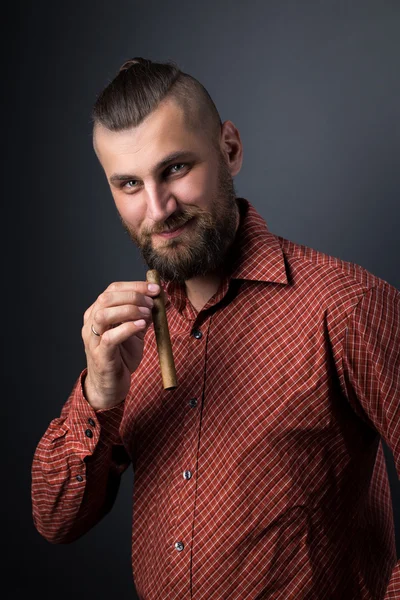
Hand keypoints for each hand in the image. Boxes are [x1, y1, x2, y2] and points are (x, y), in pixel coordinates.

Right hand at [82, 281, 159, 409]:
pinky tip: (141, 326)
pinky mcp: (100, 355)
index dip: (135, 286)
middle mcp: (91, 323)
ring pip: (104, 315)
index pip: (113, 289)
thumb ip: (143, 314)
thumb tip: (160, 298)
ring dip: (129, 310)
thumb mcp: (134, 331)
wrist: (110, 387)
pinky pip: (110, 337)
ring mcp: (93, 339)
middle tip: (152, 302)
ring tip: (147, 314)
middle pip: (106, 298)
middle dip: (133, 295)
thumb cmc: (121, 357)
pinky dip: (127, 328)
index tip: (155, 288)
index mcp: (98, 313)